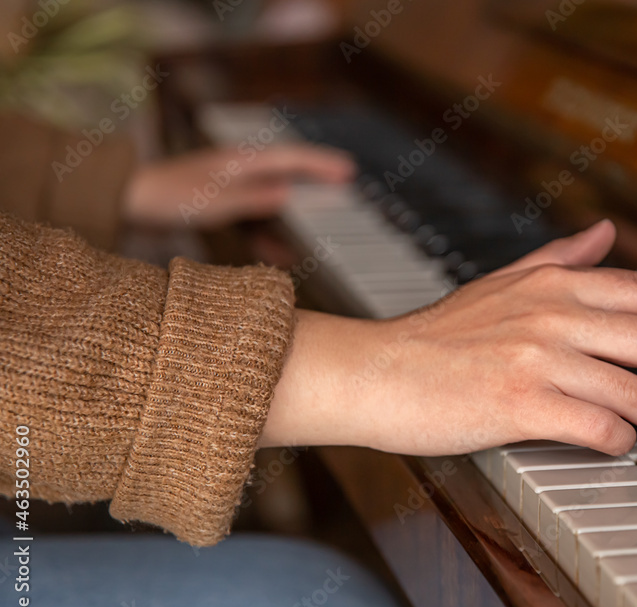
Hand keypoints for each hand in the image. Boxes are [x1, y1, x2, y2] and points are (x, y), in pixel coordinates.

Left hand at [121, 144, 354, 229]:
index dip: (322, 164)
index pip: (291, 158)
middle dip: (316, 190)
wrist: (127, 203)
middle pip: (287, 179)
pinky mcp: (219, 208)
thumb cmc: (168, 197)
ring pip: (272, 204)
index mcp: (242, 162)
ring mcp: (230, 189)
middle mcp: (239, 172)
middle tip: (344, 198)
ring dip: (292, 222)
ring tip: (315, 241)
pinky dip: (267, 237)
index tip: (349, 171)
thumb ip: (254, 199)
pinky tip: (279, 256)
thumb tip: (291, 196)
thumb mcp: (215, 200)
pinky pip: (252, 222)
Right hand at [259, 220, 636, 454]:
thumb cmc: (434, 336)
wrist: (375, 372)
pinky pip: (598, 427)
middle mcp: (554, 315)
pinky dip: (625, 440)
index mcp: (554, 284)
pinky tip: (630, 447)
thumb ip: (559, 257)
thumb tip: (606, 232)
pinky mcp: (520, 406)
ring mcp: (539, 360)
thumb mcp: (501, 282)